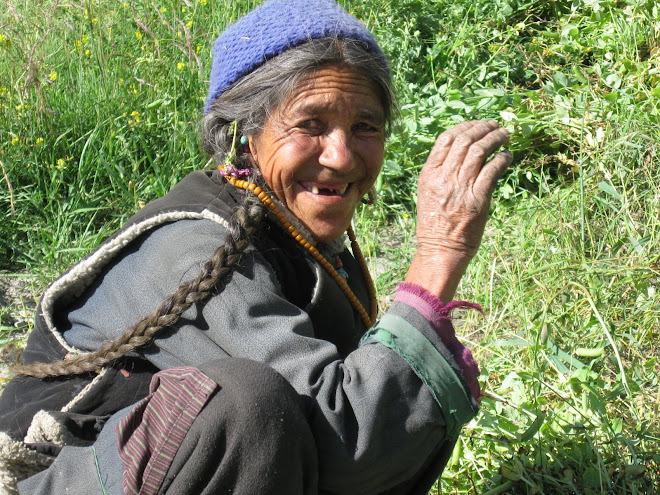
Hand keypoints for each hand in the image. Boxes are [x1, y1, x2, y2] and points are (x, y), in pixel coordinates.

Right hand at [405, 120, 511, 300]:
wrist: (441, 249)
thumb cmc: (435, 224)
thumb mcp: (429, 193)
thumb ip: (441, 173)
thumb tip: (462, 153)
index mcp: (429, 174)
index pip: (446, 139)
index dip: (463, 126)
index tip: (476, 124)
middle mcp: (444, 178)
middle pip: (464, 141)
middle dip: (482, 128)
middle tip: (495, 125)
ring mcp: (461, 188)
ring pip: (479, 151)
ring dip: (495, 139)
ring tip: (505, 135)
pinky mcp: (478, 200)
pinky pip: (492, 170)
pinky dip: (502, 159)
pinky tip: (508, 156)